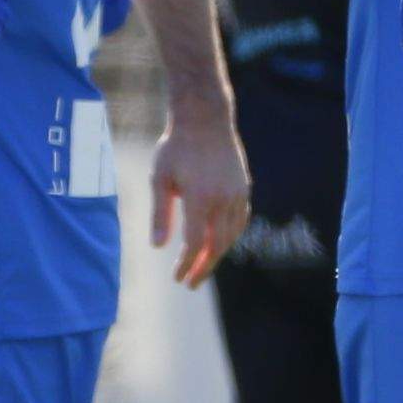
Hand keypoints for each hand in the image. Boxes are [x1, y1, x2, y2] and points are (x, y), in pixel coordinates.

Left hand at [148, 106, 250, 287]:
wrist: (205, 118)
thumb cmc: (177, 147)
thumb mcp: (160, 178)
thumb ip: (160, 214)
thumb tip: (158, 246)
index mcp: (200, 198)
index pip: (195, 243)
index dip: (186, 264)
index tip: (177, 277)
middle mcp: (223, 199)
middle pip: (216, 245)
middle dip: (204, 267)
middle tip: (191, 283)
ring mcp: (237, 194)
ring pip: (231, 235)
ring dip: (217, 254)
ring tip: (203, 266)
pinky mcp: (244, 188)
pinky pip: (240, 220)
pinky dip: (230, 236)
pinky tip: (219, 242)